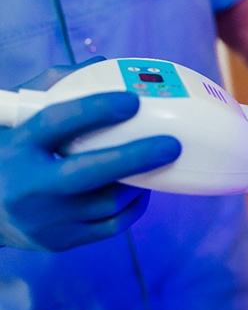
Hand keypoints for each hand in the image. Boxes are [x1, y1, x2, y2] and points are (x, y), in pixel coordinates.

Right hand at [0, 60, 181, 250]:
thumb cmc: (12, 155)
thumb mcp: (19, 119)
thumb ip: (55, 89)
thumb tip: (103, 67)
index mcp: (17, 146)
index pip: (56, 122)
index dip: (96, 109)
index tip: (133, 101)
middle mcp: (28, 185)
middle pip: (89, 172)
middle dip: (135, 157)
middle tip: (170, 144)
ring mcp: (44, 219)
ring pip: (107, 203)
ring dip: (140, 181)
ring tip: (158, 162)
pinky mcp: (59, 242)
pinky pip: (110, 227)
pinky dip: (133, 207)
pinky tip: (142, 189)